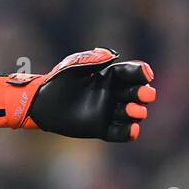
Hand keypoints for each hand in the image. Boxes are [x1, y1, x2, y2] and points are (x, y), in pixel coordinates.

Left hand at [0, 47, 155, 141]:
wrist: (42, 103)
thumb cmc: (58, 80)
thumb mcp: (73, 66)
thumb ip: (91, 59)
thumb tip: (112, 55)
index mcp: (110, 76)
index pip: (132, 73)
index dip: (141, 73)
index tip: (146, 74)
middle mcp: (113, 94)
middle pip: (136, 94)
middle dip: (143, 94)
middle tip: (145, 95)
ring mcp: (109, 112)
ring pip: (131, 114)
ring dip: (136, 113)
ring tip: (135, 111)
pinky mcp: (101, 128)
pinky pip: (119, 133)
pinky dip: (127, 132)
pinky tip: (132, 130)